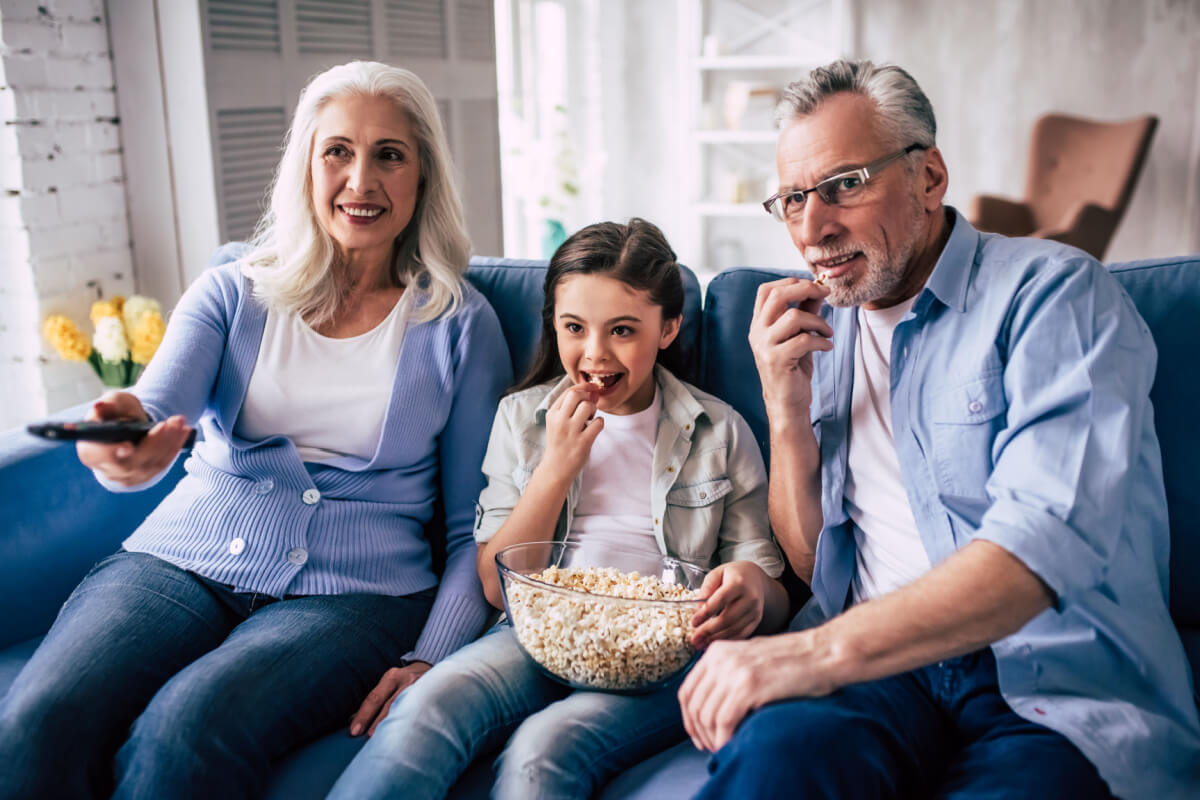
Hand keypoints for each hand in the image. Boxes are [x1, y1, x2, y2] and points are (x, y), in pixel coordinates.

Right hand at [77, 391, 191, 485]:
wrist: (127, 428)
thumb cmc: (116, 413)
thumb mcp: (112, 404)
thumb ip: (107, 405)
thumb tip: (100, 406)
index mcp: (91, 452)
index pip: (101, 456)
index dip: (113, 453)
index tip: (128, 445)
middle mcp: (108, 469)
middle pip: (133, 462)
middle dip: (154, 442)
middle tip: (170, 422)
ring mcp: (128, 476)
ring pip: (152, 464)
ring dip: (169, 442)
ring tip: (179, 422)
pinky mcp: (145, 476)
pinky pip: (162, 464)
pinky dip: (174, 447)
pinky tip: (183, 432)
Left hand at [348, 661, 431, 736]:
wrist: (437, 667)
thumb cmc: (407, 681)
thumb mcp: (391, 684)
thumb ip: (376, 701)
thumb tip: (352, 721)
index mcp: (392, 677)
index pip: (374, 698)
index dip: (363, 715)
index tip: (354, 731)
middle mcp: (407, 679)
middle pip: (390, 704)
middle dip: (378, 723)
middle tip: (368, 739)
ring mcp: (423, 687)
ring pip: (407, 708)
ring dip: (396, 725)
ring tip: (386, 741)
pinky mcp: (435, 694)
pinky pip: (422, 710)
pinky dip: (413, 722)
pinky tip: (409, 735)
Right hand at [538, 383, 603, 479]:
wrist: (556, 468)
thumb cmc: (560, 442)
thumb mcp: (557, 422)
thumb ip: (571, 406)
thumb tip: (593, 391)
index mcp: (552, 414)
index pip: (568, 391)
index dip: (583, 387)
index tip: (591, 388)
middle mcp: (560, 421)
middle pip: (576, 395)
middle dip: (587, 396)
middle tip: (589, 405)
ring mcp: (571, 432)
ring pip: (587, 406)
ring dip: (594, 410)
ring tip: (590, 419)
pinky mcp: (582, 442)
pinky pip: (598, 423)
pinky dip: (599, 423)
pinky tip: (594, 429)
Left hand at [678, 632, 837, 752]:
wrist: (823, 652)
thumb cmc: (794, 661)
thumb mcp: (750, 658)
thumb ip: (728, 673)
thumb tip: (711, 705)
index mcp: (717, 651)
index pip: (687, 690)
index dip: (689, 718)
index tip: (699, 734)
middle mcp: (720, 658)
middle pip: (693, 704)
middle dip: (698, 731)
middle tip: (710, 746)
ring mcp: (734, 670)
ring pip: (706, 715)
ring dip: (712, 738)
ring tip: (724, 747)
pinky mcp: (749, 685)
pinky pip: (723, 721)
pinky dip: (724, 738)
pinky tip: (732, 744)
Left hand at [689, 561, 771, 648]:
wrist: (756, 578)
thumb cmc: (733, 575)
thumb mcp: (717, 573)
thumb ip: (707, 588)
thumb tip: (699, 608)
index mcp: (738, 583)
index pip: (720, 600)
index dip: (706, 613)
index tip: (693, 622)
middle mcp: (750, 598)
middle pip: (728, 618)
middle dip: (709, 630)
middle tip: (694, 638)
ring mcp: (755, 611)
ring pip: (734, 629)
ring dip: (716, 638)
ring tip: (700, 643)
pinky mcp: (756, 620)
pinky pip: (741, 634)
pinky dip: (727, 640)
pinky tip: (714, 642)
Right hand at [748, 278, 832, 417]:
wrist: (787, 403)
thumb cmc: (792, 370)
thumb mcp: (798, 336)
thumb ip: (805, 313)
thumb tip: (817, 291)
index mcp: (759, 324)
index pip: (766, 290)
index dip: (791, 282)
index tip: (815, 286)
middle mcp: (757, 332)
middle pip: (778, 296)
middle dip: (806, 289)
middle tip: (825, 294)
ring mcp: (764, 346)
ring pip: (793, 317)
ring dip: (818, 321)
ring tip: (827, 332)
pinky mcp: (776, 360)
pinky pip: (803, 340)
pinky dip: (821, 341)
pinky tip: (826, 347)